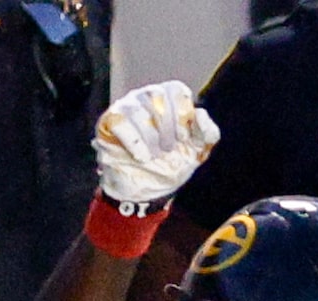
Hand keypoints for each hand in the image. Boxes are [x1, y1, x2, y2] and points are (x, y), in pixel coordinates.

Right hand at [94, 81, 218, 206]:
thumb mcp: (196, 153)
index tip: (183, 138)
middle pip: (157, 95)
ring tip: (154, 156)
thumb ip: (208, 134)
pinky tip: (142, 157)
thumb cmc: (169, 168)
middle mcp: (147, 99)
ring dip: (150, 135)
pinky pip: (120, 121)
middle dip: (167, 126)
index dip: (182, 113)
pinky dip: (134, 141)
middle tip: (168, 149)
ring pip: (138, 109)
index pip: (176, 89)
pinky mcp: (110, 123)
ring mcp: (127, 108)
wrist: (145, 194)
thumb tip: (200, 115)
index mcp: (169, 101)